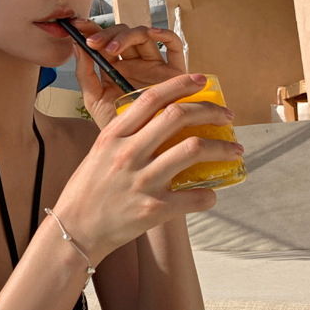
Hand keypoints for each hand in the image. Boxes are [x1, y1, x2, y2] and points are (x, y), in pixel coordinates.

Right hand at [50, 73, 242, 264]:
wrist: (75, 229)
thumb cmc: (86, 191)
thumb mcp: (100, 152)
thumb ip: (126, 136)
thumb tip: (159, 123)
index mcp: (113, 136)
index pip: (151, 99)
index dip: (180, 84)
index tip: (200, 81)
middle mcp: (128, 153)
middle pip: (178, 116)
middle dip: (211, 111)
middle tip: (226, 116)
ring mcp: (143, 180)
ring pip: (194, 150)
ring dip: (222, 148)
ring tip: (234, 149)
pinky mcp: (154, 208)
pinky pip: (195, 197)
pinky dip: (209, 195)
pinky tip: (211, 194)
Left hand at [69, 18, 186, 129]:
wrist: (143, 151)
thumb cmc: (119, 127)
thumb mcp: (95, 101)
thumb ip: (85, 75)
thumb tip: (77, 47)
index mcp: (114, 67)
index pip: (103, 40)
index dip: (92, 29)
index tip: (77, 25)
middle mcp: (134, 63)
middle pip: (122, 34)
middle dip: (107, 33)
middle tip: (94, 42)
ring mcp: (154, 65)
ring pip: (143, 35)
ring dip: (127, 35)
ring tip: (113, 48)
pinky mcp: (175, 71)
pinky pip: (174, 46)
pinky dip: (165, 35)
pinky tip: (152, 35)